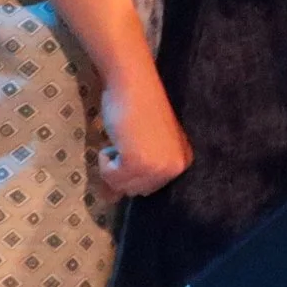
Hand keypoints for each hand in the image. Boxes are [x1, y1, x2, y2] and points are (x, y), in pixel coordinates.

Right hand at [97, 69, 193, 197]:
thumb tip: (111, 201)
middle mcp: (175, 168)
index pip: (150, 188)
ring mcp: (157, 167)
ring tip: (122, 139)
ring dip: (113, 165)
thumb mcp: (146, 144)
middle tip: (126, 142)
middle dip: (123, 169)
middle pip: (137, 190)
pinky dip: (104, 161)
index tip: (133, 149)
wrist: (134, 84)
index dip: (133, 171)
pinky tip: (115, 140)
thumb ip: (136, 172)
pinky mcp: (137, 162)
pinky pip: (110, 177)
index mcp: (182, 163)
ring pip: (123, 186)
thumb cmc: (139, 109)